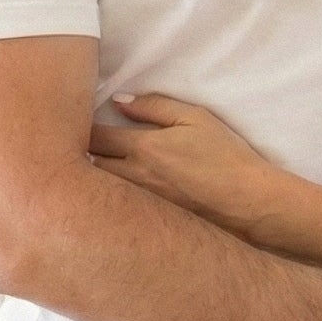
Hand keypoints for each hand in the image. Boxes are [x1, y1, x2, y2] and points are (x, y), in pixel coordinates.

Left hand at [89, 93, 278, 238]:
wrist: (246, 201)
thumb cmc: (225, 155)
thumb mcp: (195, 118)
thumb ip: (154, 107)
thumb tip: (118, 102)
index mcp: (142, 148)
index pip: (94, 135)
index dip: (78, 125)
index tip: (75, 118)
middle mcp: (134, 177)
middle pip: (87, 164)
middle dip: (78, 152)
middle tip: (75, 140)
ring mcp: (139, 202)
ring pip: (99, 187)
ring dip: (90, 175)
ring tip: (89, 163)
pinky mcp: (149, 218)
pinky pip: (116, 203)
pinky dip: (108, 194)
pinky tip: (112, 189)